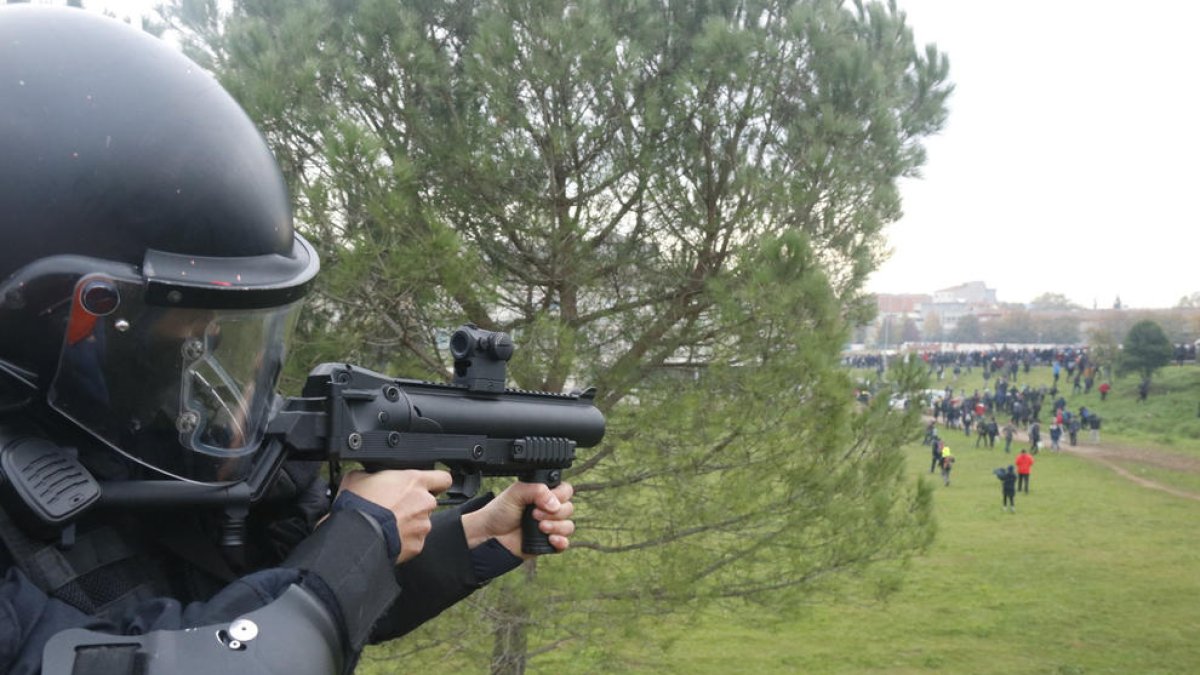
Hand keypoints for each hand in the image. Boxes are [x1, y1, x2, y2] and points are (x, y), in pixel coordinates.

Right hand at [338, 469, 452, 563]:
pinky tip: (388, 537)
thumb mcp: (359, 476)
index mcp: (415, 481)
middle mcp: (425, 502)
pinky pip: (414, 540)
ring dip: (409, 523)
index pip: (443, 478)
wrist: (356, 536)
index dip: (437, 482)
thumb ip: (374, 474)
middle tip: (395, 507)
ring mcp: (423, 525)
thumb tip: (370, 475)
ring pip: (421, 522)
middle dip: (415, 505)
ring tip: (388, 525)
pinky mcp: (417, 545)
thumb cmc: (358, 505)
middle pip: (428, 502)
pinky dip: (404, 540)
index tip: (429, 485)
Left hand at [461, 481, 574, 558]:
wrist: (488, 534)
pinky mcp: (547, 543)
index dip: (560, 495)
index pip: (566, 490)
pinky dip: (561, 541)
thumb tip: (555, 504)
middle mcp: (549, 510)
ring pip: (568, 526)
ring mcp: (550, 527)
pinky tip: (550, 539)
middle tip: (534, 514)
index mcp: (545, 495)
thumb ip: (537, 490)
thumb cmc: (499, 511)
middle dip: (554, 512)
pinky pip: (565, 544)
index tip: (544, 500)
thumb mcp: (516, 493)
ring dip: (556, 526)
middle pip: (569, 508)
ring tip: (539, 527)